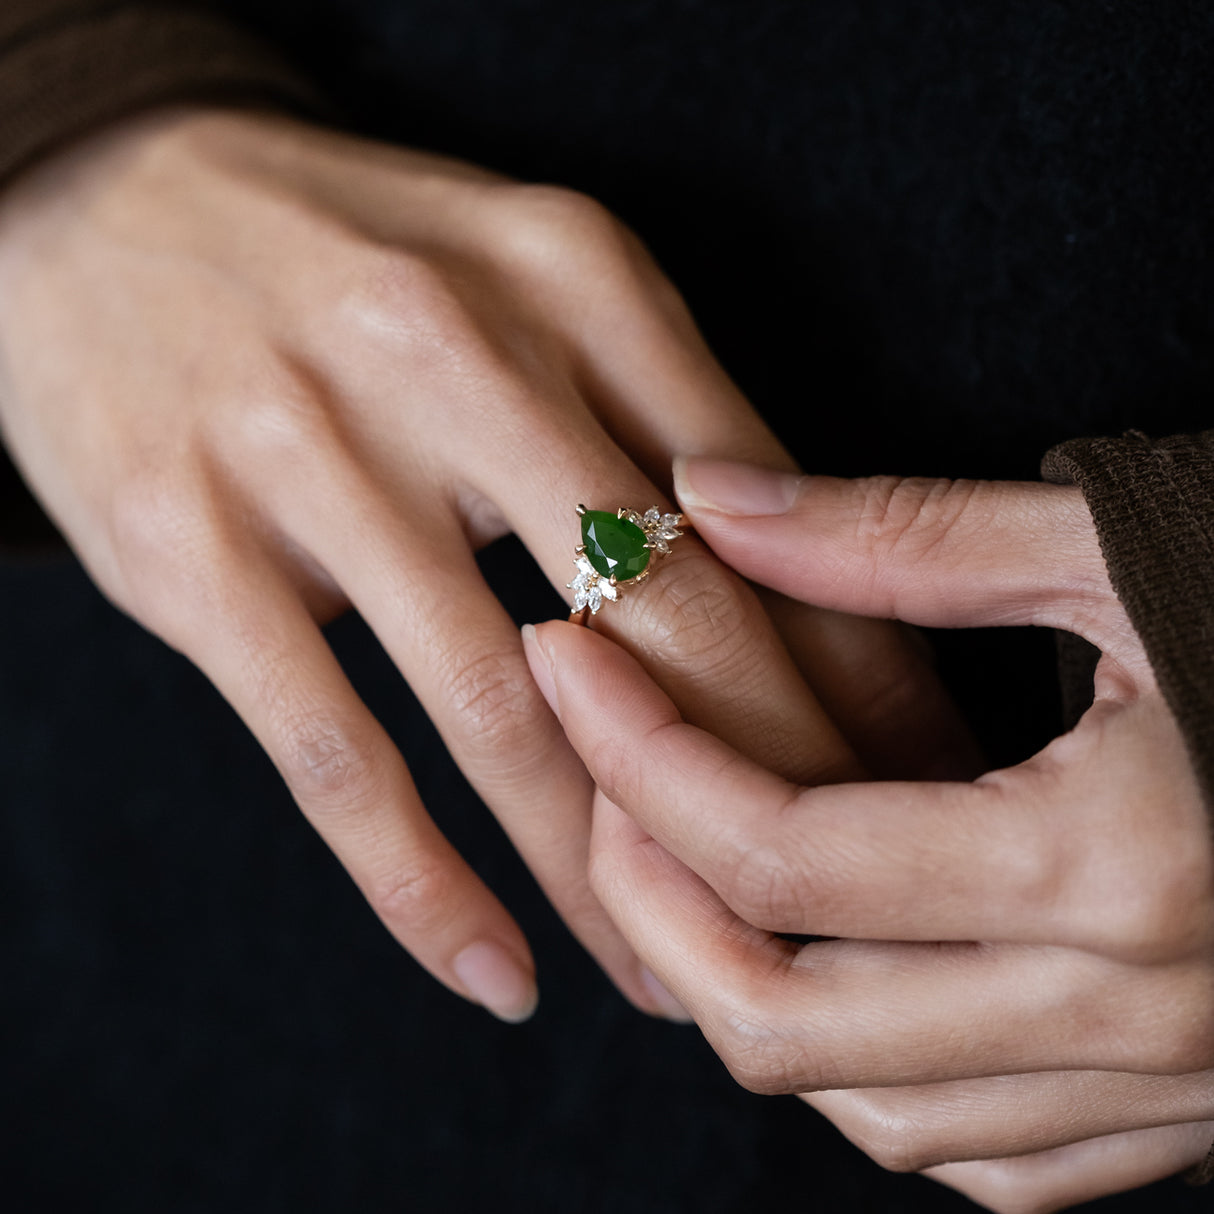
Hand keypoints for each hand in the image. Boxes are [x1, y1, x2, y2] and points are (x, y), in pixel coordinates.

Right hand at [0, 109, 964, 1020]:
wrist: (103, 200)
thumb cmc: (350, 255)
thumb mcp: (524, 275)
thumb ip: (652, 416)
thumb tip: (791, 590)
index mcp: (572, 277)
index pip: (767, 511)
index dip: (855, 667)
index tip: (906, 778)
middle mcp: (454, 352)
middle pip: (668, 624)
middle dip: (767, 791)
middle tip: (821, 903)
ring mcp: (310, 453)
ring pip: (510, 718)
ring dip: (604, 878)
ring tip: (668, 978)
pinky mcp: (189, 551)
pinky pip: (336, 758)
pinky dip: (423, 886)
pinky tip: (497, 971)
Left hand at [524, 458, 1213, 1209]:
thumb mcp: (1127, 545)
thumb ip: (901, 534)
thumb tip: (712, 495)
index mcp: (1120, 863)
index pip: (782, 852)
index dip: (638, 752)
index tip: (566, 658)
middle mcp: (1138, 1009)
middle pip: (787, 1019)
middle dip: (648, 898)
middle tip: (599, 772)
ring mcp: (1169, 1085)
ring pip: (869, 1108)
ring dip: (743, 985)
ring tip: (685, 852)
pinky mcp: (1190, 1110)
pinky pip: (979, 1153)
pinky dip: (868, 1062)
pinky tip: (837, 955)